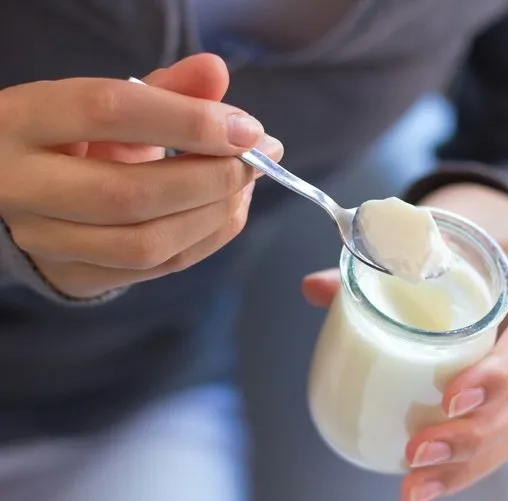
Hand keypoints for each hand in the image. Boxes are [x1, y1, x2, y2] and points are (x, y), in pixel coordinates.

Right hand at [0, 54, 282, 298]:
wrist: (28, 192)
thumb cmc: (78, 138)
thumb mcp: (112, 103)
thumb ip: (165, 88)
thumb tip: (216, 71)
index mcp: (23, 120)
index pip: (108, 112)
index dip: (188, 120)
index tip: (246, 127)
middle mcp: (21, 186)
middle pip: (130, 193)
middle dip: (212, 177)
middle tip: (258, 158)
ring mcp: (45, 241)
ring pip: (147, 243)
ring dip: (215, 214)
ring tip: (246, 183)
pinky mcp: (77, 276)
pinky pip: (159, 267)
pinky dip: (209, 237)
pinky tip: (229, 208)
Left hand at [302, 184, 507, 500]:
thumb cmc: (480, 226)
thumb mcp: (446, 226)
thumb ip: (385, 254)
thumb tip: (314, 288)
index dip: (502, 372)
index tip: (451, 398)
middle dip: (477, 434)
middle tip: (418, 453)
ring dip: (470, 462)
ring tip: (416, 484)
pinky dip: (472, 460)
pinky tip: (432, 483)